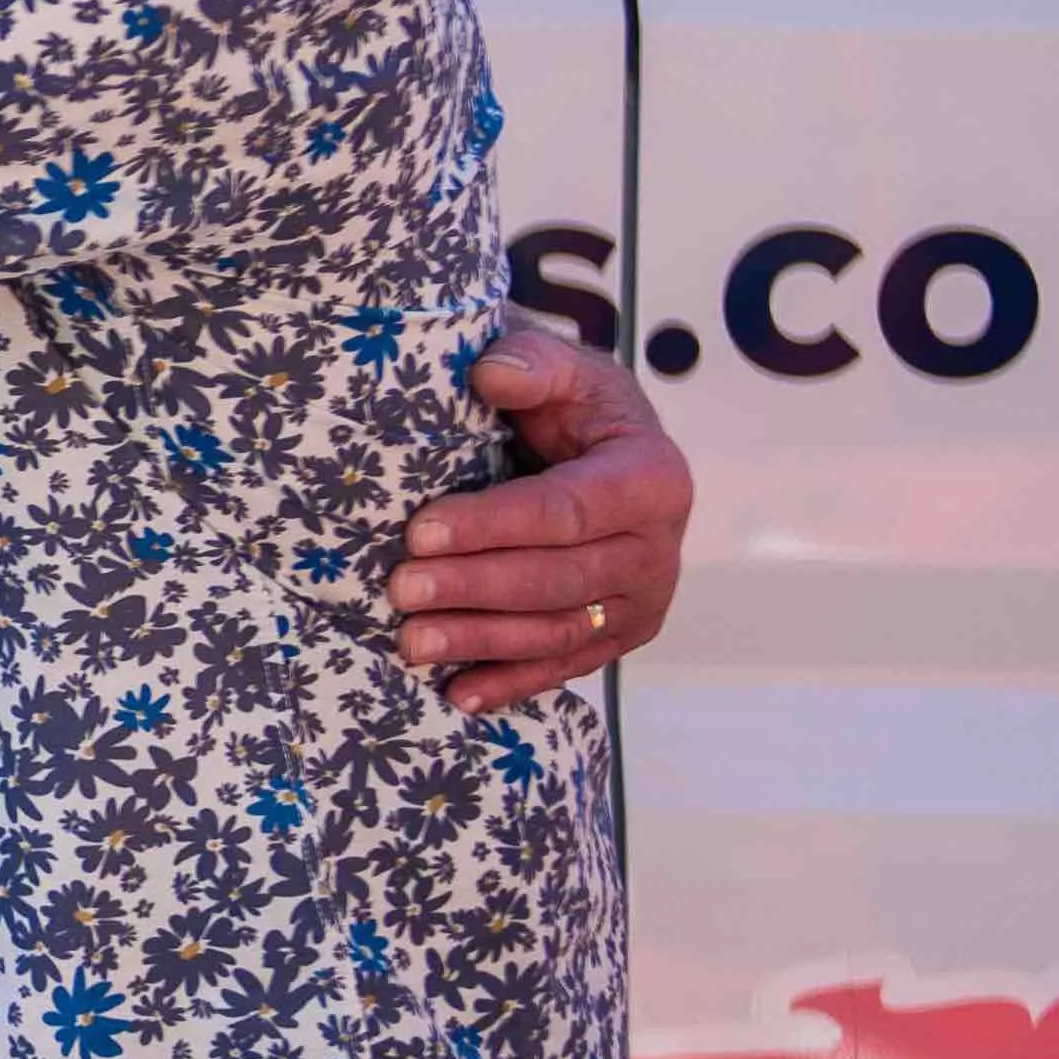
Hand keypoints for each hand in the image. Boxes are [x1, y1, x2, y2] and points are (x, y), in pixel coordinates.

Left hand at [386, 329, 687, 711]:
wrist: (607, 448)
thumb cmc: (575, 406)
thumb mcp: (564, 368)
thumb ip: (533, 364)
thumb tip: (491, 375)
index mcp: (652, 478)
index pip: (566, 511)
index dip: (492, 524)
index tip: (420, 531)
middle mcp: (659, 548)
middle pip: (559, 579)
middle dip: (474, 588)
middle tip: (399, 589)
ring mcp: (643, 599)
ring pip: (558, 630)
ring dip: (482, 641)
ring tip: (409, 642)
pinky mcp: (621, 632)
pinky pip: (567, 665)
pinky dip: (513, 684)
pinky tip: (458, 694)